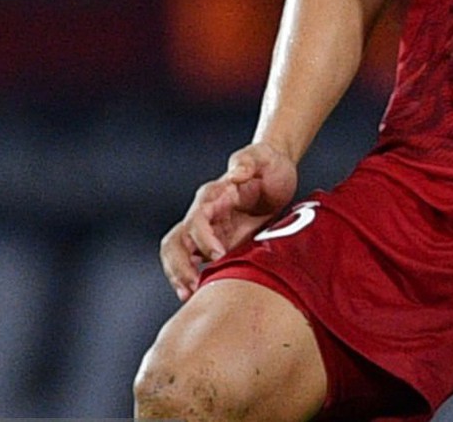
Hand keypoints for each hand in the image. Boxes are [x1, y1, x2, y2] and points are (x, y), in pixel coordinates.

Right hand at [159, 142, 299, 300]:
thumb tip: (236, 173)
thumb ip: (248, 160)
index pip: (196, 219)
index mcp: (213, 195)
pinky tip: (195, 294)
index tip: (219, 254)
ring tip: (188, 295)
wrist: (276, 174)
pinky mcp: (215, 242)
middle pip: (176, 240)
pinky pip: (192, 261)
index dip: (203, 238)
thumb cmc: (269, 165)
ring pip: (177, 253)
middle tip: (193, 287)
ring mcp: (207, 230)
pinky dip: (189, 277)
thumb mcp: (263, 157)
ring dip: (178, 275)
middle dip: (179, 265)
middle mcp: (204, 214)